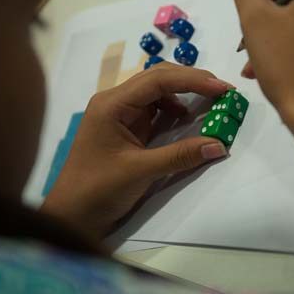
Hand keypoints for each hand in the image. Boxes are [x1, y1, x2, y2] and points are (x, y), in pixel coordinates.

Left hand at [41, 63, 231, 238]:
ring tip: (211, 101)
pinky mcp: (125, 128)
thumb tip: (219, 145)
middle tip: (223, 91)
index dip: (193, 80)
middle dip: (191, 81)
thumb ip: (180, 156)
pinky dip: (174, 109)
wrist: (70, 215)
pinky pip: (153, 109)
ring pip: (156, 91)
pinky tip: (186, 118)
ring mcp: (119, 114)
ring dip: (184, 93)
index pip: (158, 79)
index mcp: (112, 104)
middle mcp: (115, 102)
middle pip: (158, 78)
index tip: (223, 88)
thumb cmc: (97, 190)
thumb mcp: (140, 172)